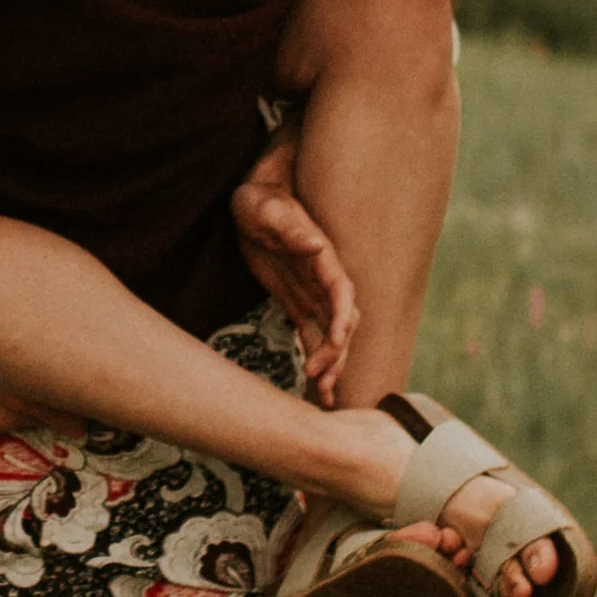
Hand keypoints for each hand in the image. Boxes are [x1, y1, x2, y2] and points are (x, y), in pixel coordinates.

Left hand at [230, 121, 357, 402]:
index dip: (342, 321)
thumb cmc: (260, 200)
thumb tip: (317, 246)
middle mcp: (325, 282)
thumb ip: (291, 228)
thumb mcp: (268, 209)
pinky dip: (318, 362)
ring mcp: (314, 296)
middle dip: (337, 354)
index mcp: (324, 259)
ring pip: (332, 338)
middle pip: (343, 324)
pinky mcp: (299, 305)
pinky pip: (313, 338)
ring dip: (332, 366)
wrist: (254, 200)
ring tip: (324, 396)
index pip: (343, 294)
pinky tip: (317, 388)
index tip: (334, 345)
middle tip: (321, 381)